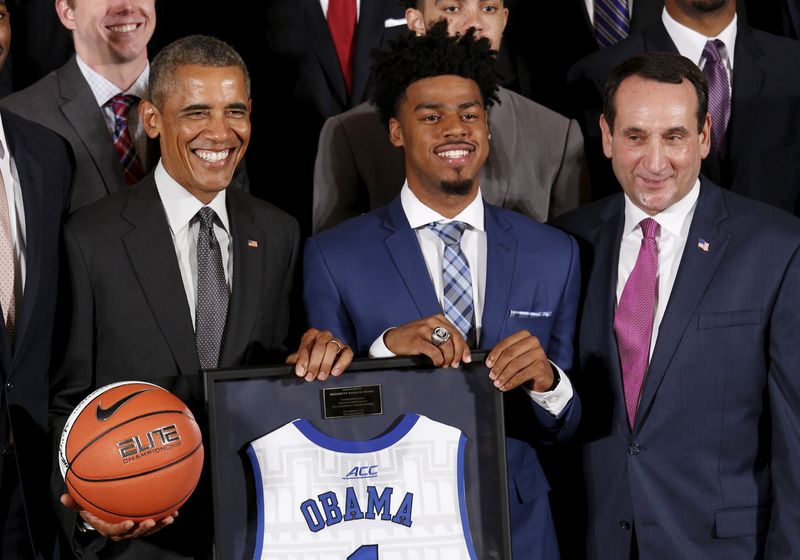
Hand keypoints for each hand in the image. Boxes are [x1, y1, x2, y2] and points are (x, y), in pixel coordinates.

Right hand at [60, 494, 175, 541]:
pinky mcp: (144, 521)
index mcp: (108, 527)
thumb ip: (75, 503)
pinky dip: (165, 517)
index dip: (122, 529)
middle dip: (143, 529)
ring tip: (169, 518)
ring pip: (147, 529)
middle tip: (151, 522)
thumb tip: (63, 497)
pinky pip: (156, 521)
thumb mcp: (82, 505)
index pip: (114, 531)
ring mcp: (135, 527)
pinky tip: (176, 511)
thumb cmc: (93, 508)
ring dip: (159, 525)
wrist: (104, 511)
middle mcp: (123, 530)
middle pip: (134, 533)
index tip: (129, 523)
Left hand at [287, 328, 353, 380]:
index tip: (301, 371)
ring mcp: (336, 341)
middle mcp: (324, 335)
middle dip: (314, 363)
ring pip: (333, 348)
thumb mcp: (299, 358)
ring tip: (322, 376)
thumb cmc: (309, 357)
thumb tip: (294, 367)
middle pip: (320, 346)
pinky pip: (347, 353)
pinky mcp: (346, 349)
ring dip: (326, 364)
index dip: (303, 359)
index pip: (307, 344)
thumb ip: (295, 361)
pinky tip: (335, 372)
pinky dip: (342, 363)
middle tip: (311, 376)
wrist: (320, 358)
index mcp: (311, 335)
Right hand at [383, 314, 470, 366]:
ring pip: (446, 345)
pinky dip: (438, 360)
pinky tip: (436, 362)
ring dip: (448, 358)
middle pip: (454, 338)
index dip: (464, 348)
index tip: (466, 358)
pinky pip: (434, 352)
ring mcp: (424, 330)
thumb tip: (460, 351)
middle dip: (458, 354)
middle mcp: (432, 322)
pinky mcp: (417, 340)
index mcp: (438, 319)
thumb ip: (444, 337)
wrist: (393, 339)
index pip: (457, 333)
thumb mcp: (430, 332)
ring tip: (444, 363)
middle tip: (455, 363)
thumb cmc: (413, 337)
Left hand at [485, 330, 552, 391]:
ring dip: (504, 376)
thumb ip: (504, 354)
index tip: (488, 364)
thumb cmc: (527, 363)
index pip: (505, 343)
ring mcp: (538, 353)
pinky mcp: (541, 366)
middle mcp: (532, 342)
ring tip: (497, 383)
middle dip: (498, 366)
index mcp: (524, 335)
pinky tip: (506, 386)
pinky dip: (511, 382)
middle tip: (492, 376)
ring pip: (515, 365)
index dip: (494, 354)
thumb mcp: (516, 355)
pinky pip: (522, 375)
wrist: (543, 374)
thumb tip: (490, 363)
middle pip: (510, 354)